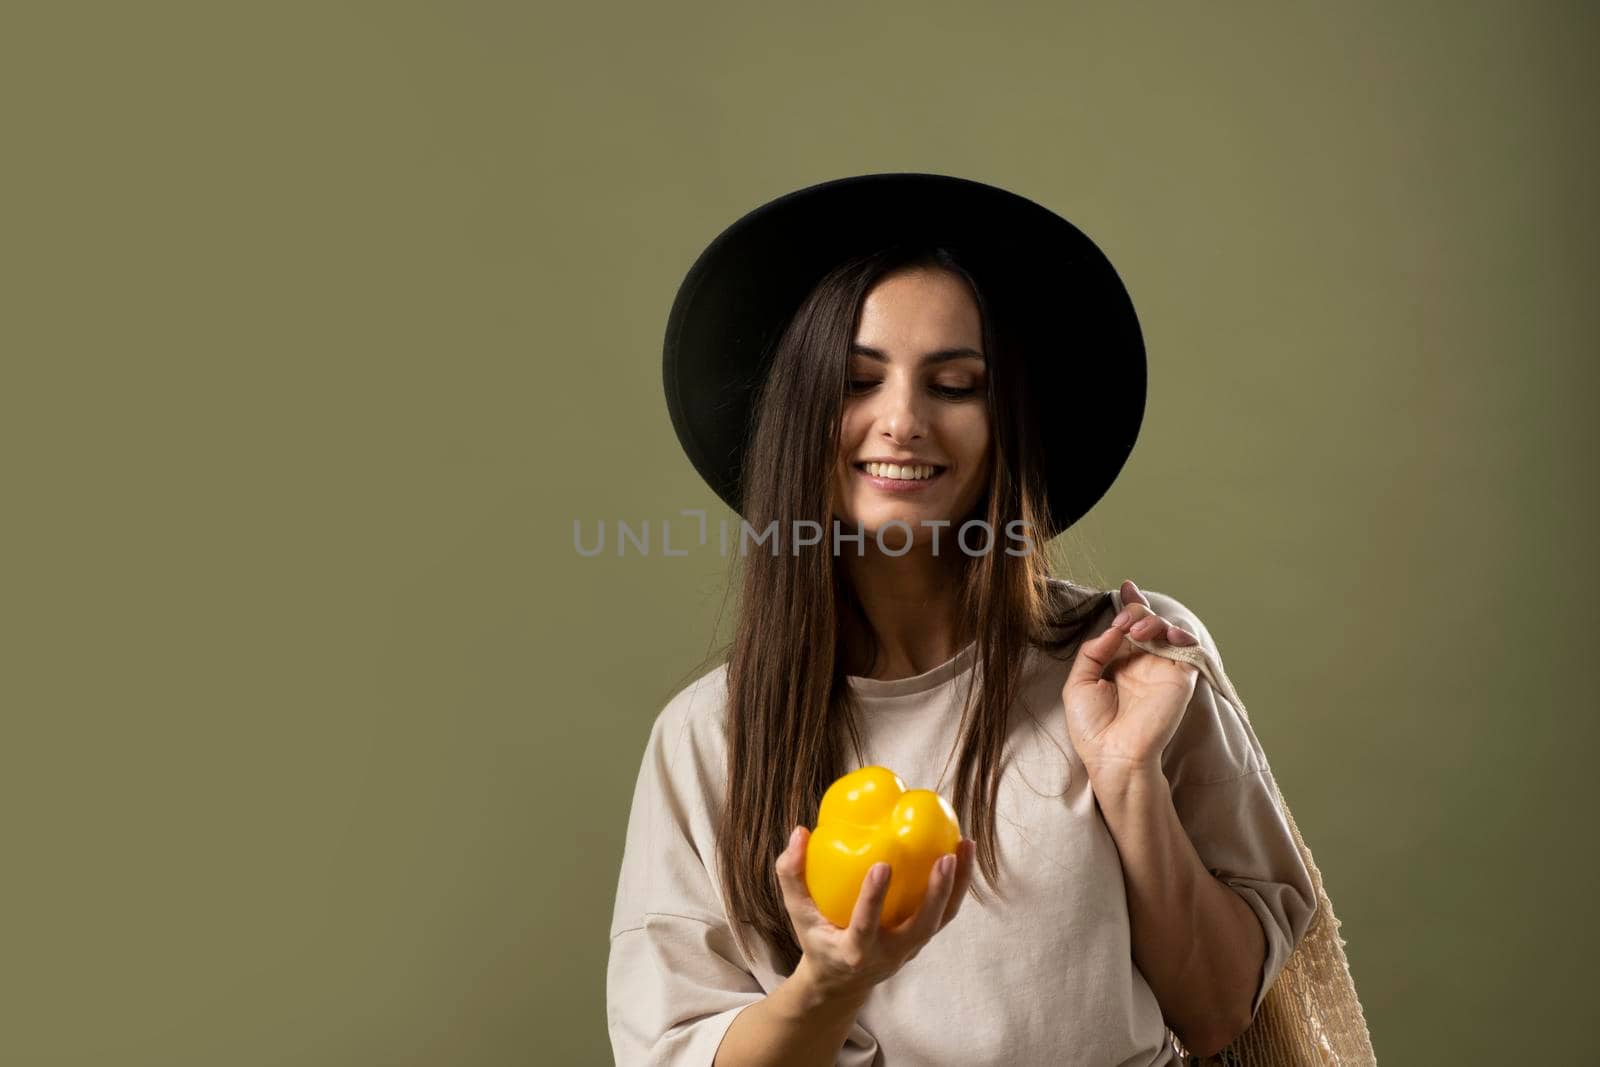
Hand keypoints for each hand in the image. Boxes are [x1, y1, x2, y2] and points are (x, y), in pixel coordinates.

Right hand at [774, 825, 975, 1003]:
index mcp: (854, 951)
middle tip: (945, 856)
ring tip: (964, 845)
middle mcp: (888, 954)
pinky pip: (944, 912)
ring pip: (941, 919)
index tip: (882, 865)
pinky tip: (962, 852)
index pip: (865, 926)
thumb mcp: (797, 913)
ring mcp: (910, 948)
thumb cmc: (817, 939)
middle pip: (922, 926)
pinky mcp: (921, 939)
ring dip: (957, 884)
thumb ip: (791, 874)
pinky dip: (957, 884)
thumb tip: (800, 831)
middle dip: (937, 893)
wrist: (841, 982)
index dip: (874, 899)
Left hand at [1062, 579, 1200, 779]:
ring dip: (1155, 622)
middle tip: (1125, 623)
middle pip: (1147, 622)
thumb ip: (1092, 652)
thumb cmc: (1094, 728)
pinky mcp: (1181, 680)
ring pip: (1168, 630)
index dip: (1131, 605)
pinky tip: (1167, 635)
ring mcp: (1163, 671)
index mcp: (1119, 663)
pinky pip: (1190, 649)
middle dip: (1137, 613)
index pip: (1128, 627)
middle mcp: (1143, 664)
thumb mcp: (1079, 684)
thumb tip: (1113, 630)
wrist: (1113, 756)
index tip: (1127, 587)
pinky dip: (1182, 635)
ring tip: (1138, 632)